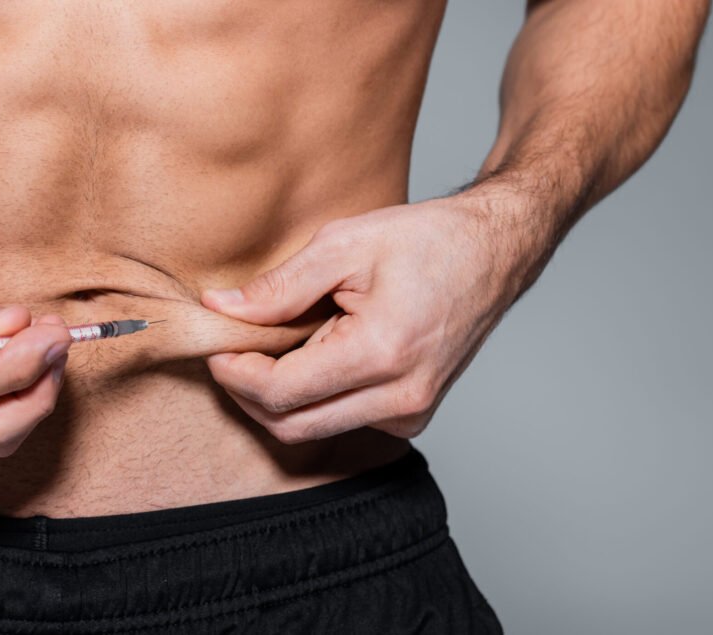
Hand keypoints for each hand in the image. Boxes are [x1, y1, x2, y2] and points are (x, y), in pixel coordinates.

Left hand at [202, 197, 526, 441]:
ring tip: (284, 342)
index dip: (236, 375)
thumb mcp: (343, 244)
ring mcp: (410, 413)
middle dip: (250, 393)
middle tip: (233, 353)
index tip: (217, 349)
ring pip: (314, 428)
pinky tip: (320, 353)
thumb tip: (222, 308)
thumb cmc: (427, 240)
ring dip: (282, 395)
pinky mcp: (411, 415)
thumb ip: (278, 287)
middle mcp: (401, 398)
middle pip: (292, 426)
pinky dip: (315, 395)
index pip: (282, 393)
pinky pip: (342, 419)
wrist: (495, 251)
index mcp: (383, 354)